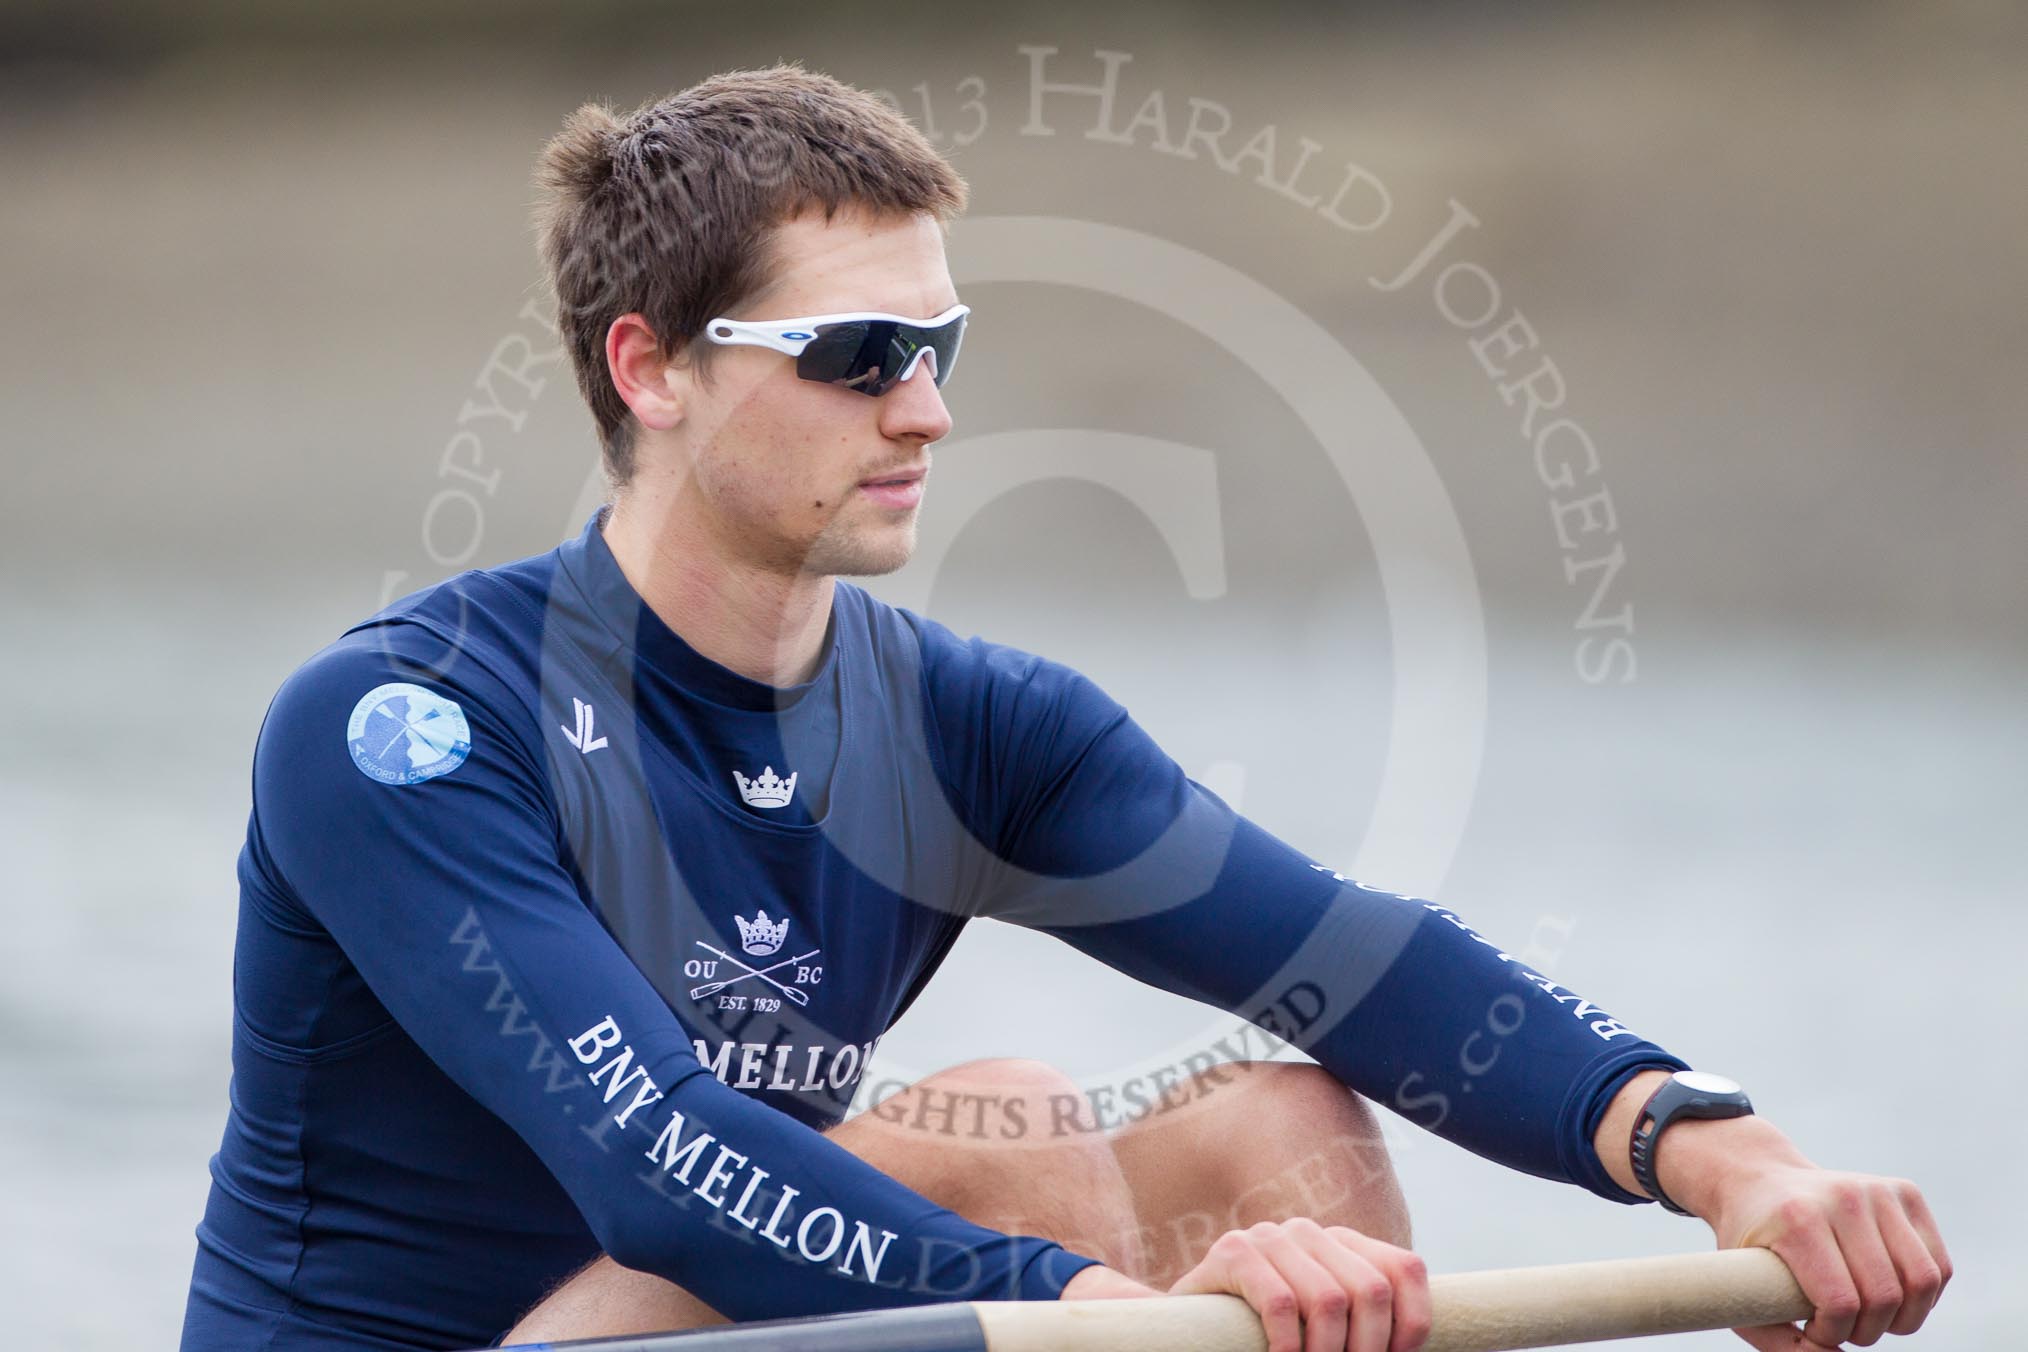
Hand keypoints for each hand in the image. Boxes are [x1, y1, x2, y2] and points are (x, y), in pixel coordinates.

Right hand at [1167, 1218, 1429, 1351]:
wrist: (1189, 1325)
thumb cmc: (1264, 1333)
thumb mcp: (1321, 1322)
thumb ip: (1359, 1321)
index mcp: (1342, 1243)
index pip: (1404, 1269)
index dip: (1413, 1323)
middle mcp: (1309, 1231)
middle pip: (1370, 1290)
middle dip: (1368, 1350)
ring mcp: (1268, 1237)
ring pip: (1328, 1299)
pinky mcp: (1232, 1252)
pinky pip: (1280, 1304)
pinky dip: (1289, 1347)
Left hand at [1705, 1162, 1951, 1348]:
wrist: (1759, 1178)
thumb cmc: (1749, 1241)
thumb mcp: (1739, 1289)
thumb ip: (1778, 1341)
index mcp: (1797, 1218)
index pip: (1841, 1302)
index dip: (1833, 1333)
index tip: (1815, 1331)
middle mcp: (1843, 1198)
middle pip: (1885, 1297)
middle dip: (1868, 1331)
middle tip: (1844, 1327)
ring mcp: (1878, 1190)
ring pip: (1924, 1283)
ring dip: (1903, 1319)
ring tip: (1871, 1317)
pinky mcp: (1906, 1192)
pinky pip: (1939, 1265)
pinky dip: (1924, 1297)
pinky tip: (1892, 1296)